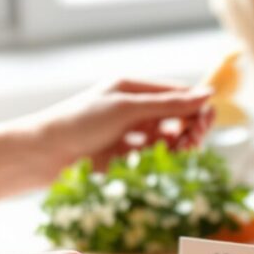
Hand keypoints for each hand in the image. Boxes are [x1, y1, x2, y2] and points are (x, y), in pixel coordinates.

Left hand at [26, 79, 214, 173]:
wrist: (44, 155)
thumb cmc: (79, 121)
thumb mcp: (126, 107)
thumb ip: (168, 104)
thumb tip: (209, 94)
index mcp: (133, 91)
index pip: (177, 95)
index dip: (196, 106)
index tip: (205, 119)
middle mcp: (135, 112)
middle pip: (178, 119)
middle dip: (191, 127)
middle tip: (193, 138)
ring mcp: (132, 137)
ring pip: (171, 141)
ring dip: (181, 145)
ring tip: (181, 151)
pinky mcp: (128, 161)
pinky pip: (158, 159)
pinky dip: (167, 161)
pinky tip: (166, 162)